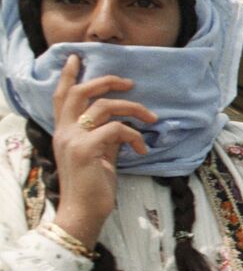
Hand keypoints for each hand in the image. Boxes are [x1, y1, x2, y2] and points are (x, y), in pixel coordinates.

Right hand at [50, 54, 155, 247]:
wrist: (83, 213)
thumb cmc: (93, 187)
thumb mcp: (99, 156)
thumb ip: (105, 137)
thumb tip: (122, 125)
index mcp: (64, 131)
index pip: (62, 96)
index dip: (69, 76)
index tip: (77, 58)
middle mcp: (64, 131)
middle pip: (81, 92)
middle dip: (106, 81)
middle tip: (129, 83)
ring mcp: (73, 139)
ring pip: (103, 106)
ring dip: (133, 108)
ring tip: (151, 119)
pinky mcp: (87, 149)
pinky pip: (116, 129)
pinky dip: (134, 135)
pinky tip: (142, 148)